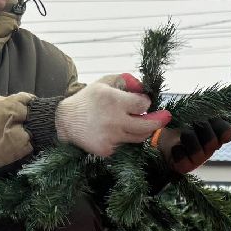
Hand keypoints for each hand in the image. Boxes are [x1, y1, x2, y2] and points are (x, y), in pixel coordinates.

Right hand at [55, 73, 170, 157]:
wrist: (64, 121)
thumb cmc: (86, 100)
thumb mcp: (103, 83)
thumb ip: (124, 80)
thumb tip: (143, 86)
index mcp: (113, 101)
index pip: (143, 104)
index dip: (146, 102)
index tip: (143, 102)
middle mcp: (114, 120)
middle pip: (148, 125)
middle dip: (159, 121)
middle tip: (166, 117)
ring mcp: (111, 137)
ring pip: (139, 137)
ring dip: (143, 130)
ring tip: (142, 124)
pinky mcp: (107, 150)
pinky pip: (125, 146)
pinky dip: (125, 139)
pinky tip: (117, 132)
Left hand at [150, 117, 230, 175]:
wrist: (158, 134)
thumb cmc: (178, 121)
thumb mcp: (193, 111)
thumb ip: (204, 110)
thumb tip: (211, 112)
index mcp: (215, 134)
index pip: (227, 133)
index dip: (218, 125)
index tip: (208, 118)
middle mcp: (209, 149)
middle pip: (213, 142)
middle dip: (200, 128)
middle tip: (192, 124)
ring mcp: (198, 160)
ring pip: (199, 152)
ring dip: (188, 138)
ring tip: (182, 135)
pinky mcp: (184, 167)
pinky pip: (184, 161)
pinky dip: (178, 150)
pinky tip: (175, 147)